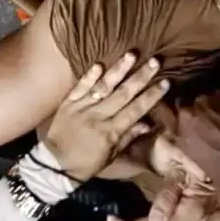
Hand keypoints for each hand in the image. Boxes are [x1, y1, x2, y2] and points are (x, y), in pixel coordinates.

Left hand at [43, 53, 169, 181]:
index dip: (151, 96)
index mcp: (111, 131)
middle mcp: (98, 116)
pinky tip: (99, 63)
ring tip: (131, 54)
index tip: (165, 82)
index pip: (136, 110)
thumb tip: (147, 123)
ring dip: (118, 70)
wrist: (54, 165)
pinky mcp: (67, 103)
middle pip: (123, 93)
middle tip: (155, 61)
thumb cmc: (86, 164)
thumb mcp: (110, 156)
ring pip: (103, 86)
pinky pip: (80, 87)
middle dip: (141, 77)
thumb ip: (128, 137)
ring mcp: (82, 108)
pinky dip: (89, 75)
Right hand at [153, 92, 219, 191]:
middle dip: (190, 108)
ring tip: (217, 111)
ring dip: (207, 104)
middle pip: (182, 102)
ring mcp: (205, 102)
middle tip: (199, 114)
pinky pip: (219, 95)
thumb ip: (208, 180)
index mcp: (179, 134)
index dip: (166, 110)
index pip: (161, 111)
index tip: (170, 111)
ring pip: (201, 96)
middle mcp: (187, 114)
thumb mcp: (211, 180)